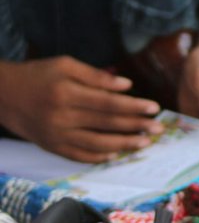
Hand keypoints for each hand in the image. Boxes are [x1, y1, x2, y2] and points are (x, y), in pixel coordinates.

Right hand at [0, 58, 162, 161]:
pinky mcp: (51, 147)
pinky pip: (79, 156)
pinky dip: (99, 157)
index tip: (155, 108)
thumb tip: (127, 86)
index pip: (108, 103)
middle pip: (106, 125)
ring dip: (124, 145)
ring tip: (145, 142)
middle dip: (136, 126)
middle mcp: (61, 117)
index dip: (134, 107)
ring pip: (96, 144)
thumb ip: (96, 76)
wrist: (3, 95)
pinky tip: (116, 154)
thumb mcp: (65, 65)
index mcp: (67, 94)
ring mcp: (56, 135)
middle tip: (158, 128)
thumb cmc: (38, 75)